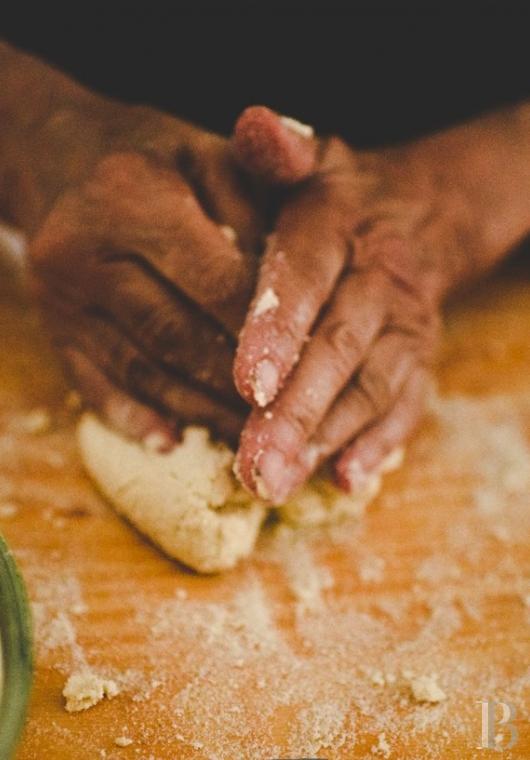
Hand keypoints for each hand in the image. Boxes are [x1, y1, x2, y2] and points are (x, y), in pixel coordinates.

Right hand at [29, 103, 264, 444]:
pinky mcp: (53, 330)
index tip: (311, 375)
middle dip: (235, 386)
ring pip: (142, 371)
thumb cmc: (161, 158)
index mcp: (132, 196)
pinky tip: (174, 442)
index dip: (264, 334)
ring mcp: (60, 298)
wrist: (66, 160)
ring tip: (249, 442)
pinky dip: (137, 419)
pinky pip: (95, 386)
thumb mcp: (217, 156)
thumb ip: (262, 210)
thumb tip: (295, 297)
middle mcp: (84, 251)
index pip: (215, 281)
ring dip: (199, 412)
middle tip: (286, 425)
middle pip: (176, 335)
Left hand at [231, 106, 480, 502]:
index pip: (308, 273)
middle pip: (340, 347)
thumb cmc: (336, 197)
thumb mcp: (309, 159)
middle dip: (297, 409)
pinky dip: (377, 445)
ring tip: (277, 482)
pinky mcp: (418, 361)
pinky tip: (343, 481)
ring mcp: (406, 327)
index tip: (247, 380)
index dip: (280, 324)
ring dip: (325, 439)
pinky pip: (405, 406)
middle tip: (253, 463)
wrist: (417, 218)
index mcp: (342, 225)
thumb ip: (277, 149)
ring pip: (369, 389)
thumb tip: (254, 124)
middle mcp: (380, 279)